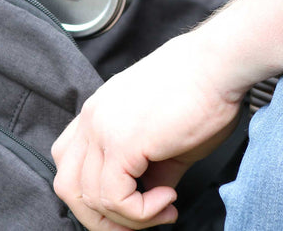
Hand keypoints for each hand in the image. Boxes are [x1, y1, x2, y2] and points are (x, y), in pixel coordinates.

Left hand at [51, 32, 241, 229]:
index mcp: (97, 112)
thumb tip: (148, 198)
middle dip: (99, 216)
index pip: (68, 161)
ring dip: (128, 219)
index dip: (92, 193)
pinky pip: (114, 198)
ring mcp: (102, 129)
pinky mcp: (121, 142)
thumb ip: (148, 169)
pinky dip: (141, 213)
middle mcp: (92, 118)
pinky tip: (167, 199)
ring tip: (164, 207)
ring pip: (89, 198)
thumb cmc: (197, 93)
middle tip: (139, 220)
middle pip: (67, 184)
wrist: (215, 66)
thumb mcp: (162, 138)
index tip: (130, 205)